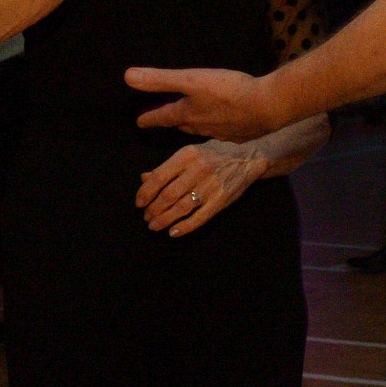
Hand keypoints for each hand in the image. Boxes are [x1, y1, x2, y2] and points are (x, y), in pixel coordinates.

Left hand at [126, 65, 277, 140]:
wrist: (267, 106)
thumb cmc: (228, 91)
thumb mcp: (191, 79)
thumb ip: (160, 79)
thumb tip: (127, 76)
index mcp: (188, 113)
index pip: (163, 117)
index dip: (150, 118)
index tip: (139, 122)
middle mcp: (202, 126)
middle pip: (182, 125)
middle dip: (172, 122)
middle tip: (165, 120)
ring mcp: (222, 132)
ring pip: (201, 129)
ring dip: (194, 126)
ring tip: (191, 122)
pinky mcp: (240, 134)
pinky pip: (223, 132)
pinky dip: (218, 127)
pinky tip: (223, 124)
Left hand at [136, 140, 259, 235]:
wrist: (247, 158)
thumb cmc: (213, 155)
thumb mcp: (189, 154)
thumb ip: (167, 167)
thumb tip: (144, 179)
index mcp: (187, 156)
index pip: (159, 177)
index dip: (145, 193)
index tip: (139, 203)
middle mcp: (198, 170)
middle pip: (168, 195)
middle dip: (153, 209)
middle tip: (146, 217)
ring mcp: (211, 186)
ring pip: (182, 208)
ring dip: (164, 219)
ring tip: (154, 225)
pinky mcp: (221, 200)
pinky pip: (200, 217)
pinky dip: (185, 227)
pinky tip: (173, 232)